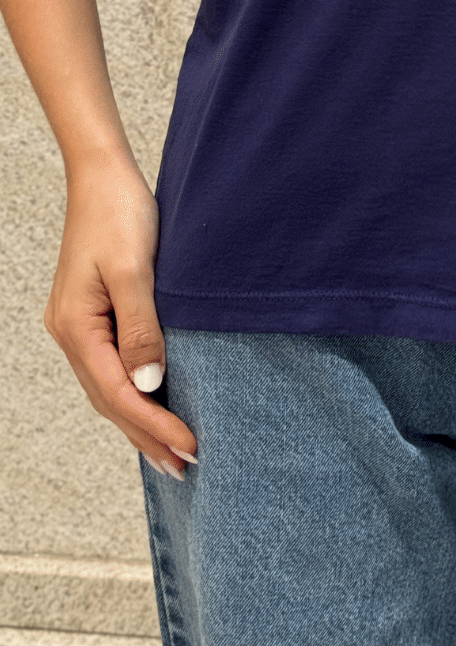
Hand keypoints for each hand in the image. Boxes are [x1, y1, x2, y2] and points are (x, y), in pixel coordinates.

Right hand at [43, 156, 196, 476]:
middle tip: (187, 469)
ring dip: (142, 422)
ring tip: (173, 453)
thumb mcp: (133, 270)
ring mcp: (81, 326)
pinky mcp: (96, 315)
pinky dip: (136, 394)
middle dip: (148, 437)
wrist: (103, 175)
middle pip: (111, 401)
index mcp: (77, 328)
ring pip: (111, 389)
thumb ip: (141, 327)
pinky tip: (156, 403)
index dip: (155, 425)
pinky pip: (114, 368)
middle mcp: (72, 334)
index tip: (191, 447)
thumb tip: (150, 384)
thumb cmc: (119, 214)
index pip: (120, 393)